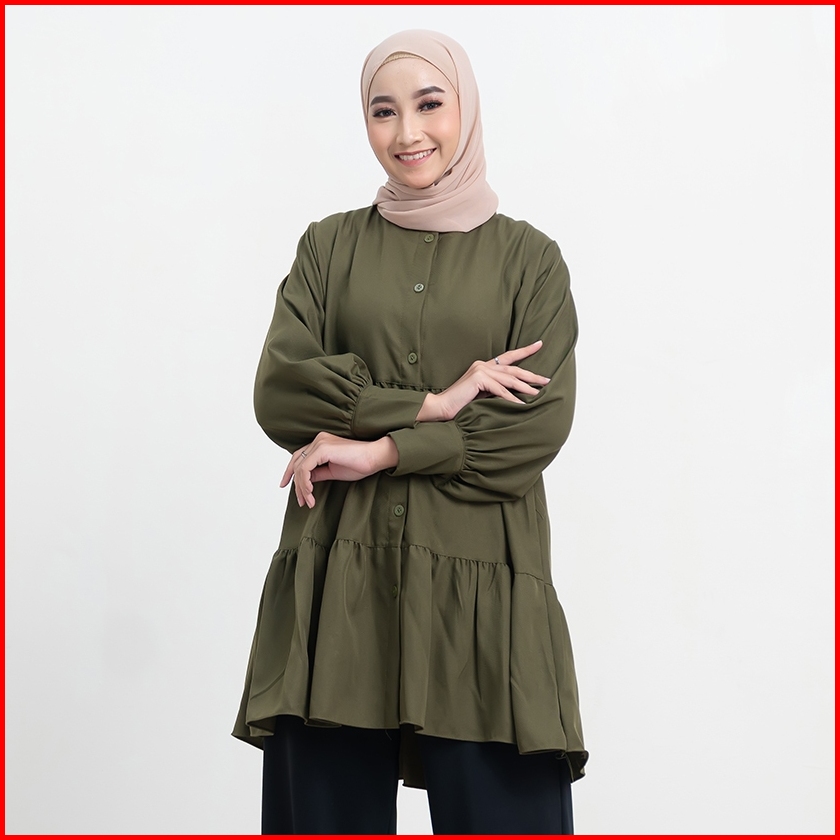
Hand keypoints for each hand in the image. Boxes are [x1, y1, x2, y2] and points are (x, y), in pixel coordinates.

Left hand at [280, 432, 398, 508]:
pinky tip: (311, 493)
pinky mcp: (322, 449)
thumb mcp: (333, 472)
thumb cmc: (359, 464)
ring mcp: (319, 443)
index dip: (290, 472)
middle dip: (296, 484)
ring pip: (299, 467)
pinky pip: (305, 468)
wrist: (374, 458)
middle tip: (301, 501)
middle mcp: (318, 440)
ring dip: (302, 487)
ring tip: (309, 501)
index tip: (286, 486)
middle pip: (296, 462)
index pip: (299, 457)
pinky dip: (305, 483)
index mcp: (321, 443)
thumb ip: (318, 473)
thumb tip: (306, 481)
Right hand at [416, 340, 549, 422]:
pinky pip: (500, 390)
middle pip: (513, 368)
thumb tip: (516, 395)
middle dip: (531, 374)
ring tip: (538, 394)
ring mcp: (480, 370)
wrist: (441, 407)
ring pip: (509, 379)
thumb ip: (495, 390)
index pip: (508, 357)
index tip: (539, 344)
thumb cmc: (459, 404)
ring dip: (525, 387)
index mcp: (483, 366)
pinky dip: (511, 399)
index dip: (525, 350)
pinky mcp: (478, 379)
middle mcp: (482, 365)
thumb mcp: (482, 395)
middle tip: (547, 379)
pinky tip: (521, 405)